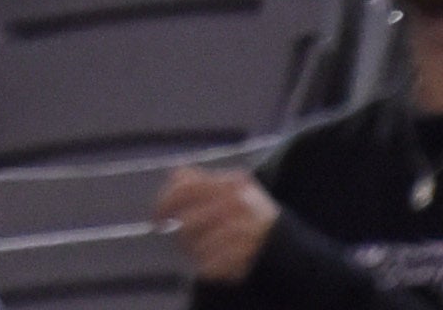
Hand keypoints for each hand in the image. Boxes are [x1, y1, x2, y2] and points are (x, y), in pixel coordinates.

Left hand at [154, 167, 279, 285]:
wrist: (286, 245)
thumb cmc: (248, 214)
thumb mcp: (231, 189)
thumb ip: (202, 180)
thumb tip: (173, 175)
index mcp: (232, 183)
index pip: (186, 188)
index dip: (164, 203)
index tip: (156, 217)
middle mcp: (239, 204)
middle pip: (187, 222)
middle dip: (181, 235)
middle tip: (184, 241)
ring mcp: (244, 230)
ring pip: (197, 247)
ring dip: (196, 252)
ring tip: (207, 251)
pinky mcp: (245, 257)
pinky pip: (209, 266)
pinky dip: (207, 268)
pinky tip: (217, 262)